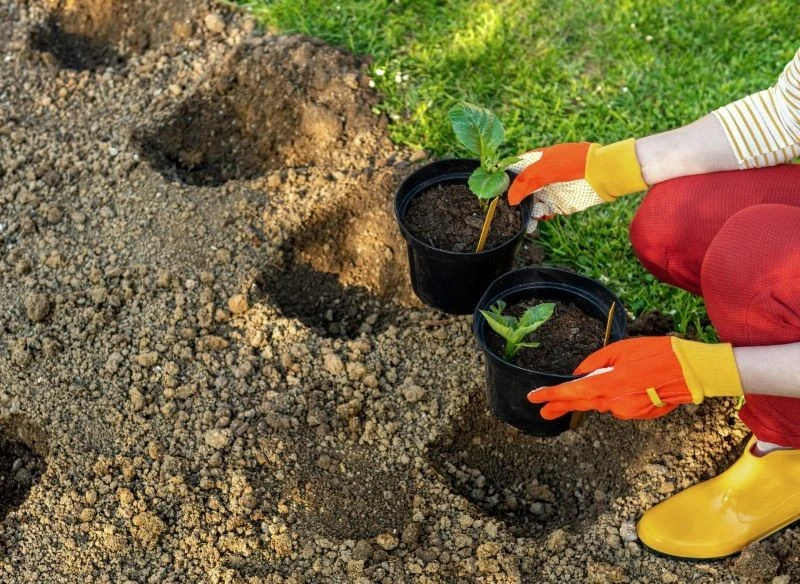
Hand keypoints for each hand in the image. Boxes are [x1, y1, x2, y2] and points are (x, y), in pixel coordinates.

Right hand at [506, 139, 647, 225]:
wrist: (603, 173)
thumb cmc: (574, 164)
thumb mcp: (544, 170)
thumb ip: (524, 183)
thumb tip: (510, 200)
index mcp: (536, 161)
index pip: (514, 171)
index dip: (504, 182)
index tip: (494, 194)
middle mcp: (541, 176)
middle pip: (521, 191)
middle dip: (514, 202)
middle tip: (506, 213)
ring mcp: (551, 190)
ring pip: (531, 204)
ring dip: (526, 213)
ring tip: (526, 221)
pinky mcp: (560, 203)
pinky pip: (544, 213)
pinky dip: (538, 219)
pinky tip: (535, 223)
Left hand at [527, 336, 742, 419]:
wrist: (692, 372)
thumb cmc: (658, 353)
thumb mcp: (621, 349)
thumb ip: (596, 363)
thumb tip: (579, 373)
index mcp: (608, 384)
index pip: (572, 392)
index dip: (551, 396)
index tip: (533, 398)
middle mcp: (614, 403)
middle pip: (581, 405)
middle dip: (560, 407)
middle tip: (543, 411)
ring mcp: (627, 412)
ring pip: (602, 404)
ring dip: (594, 397)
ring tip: (601, 386)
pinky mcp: (638, 415)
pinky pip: (619, 405)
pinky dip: (616, 397)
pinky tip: (628, 385)